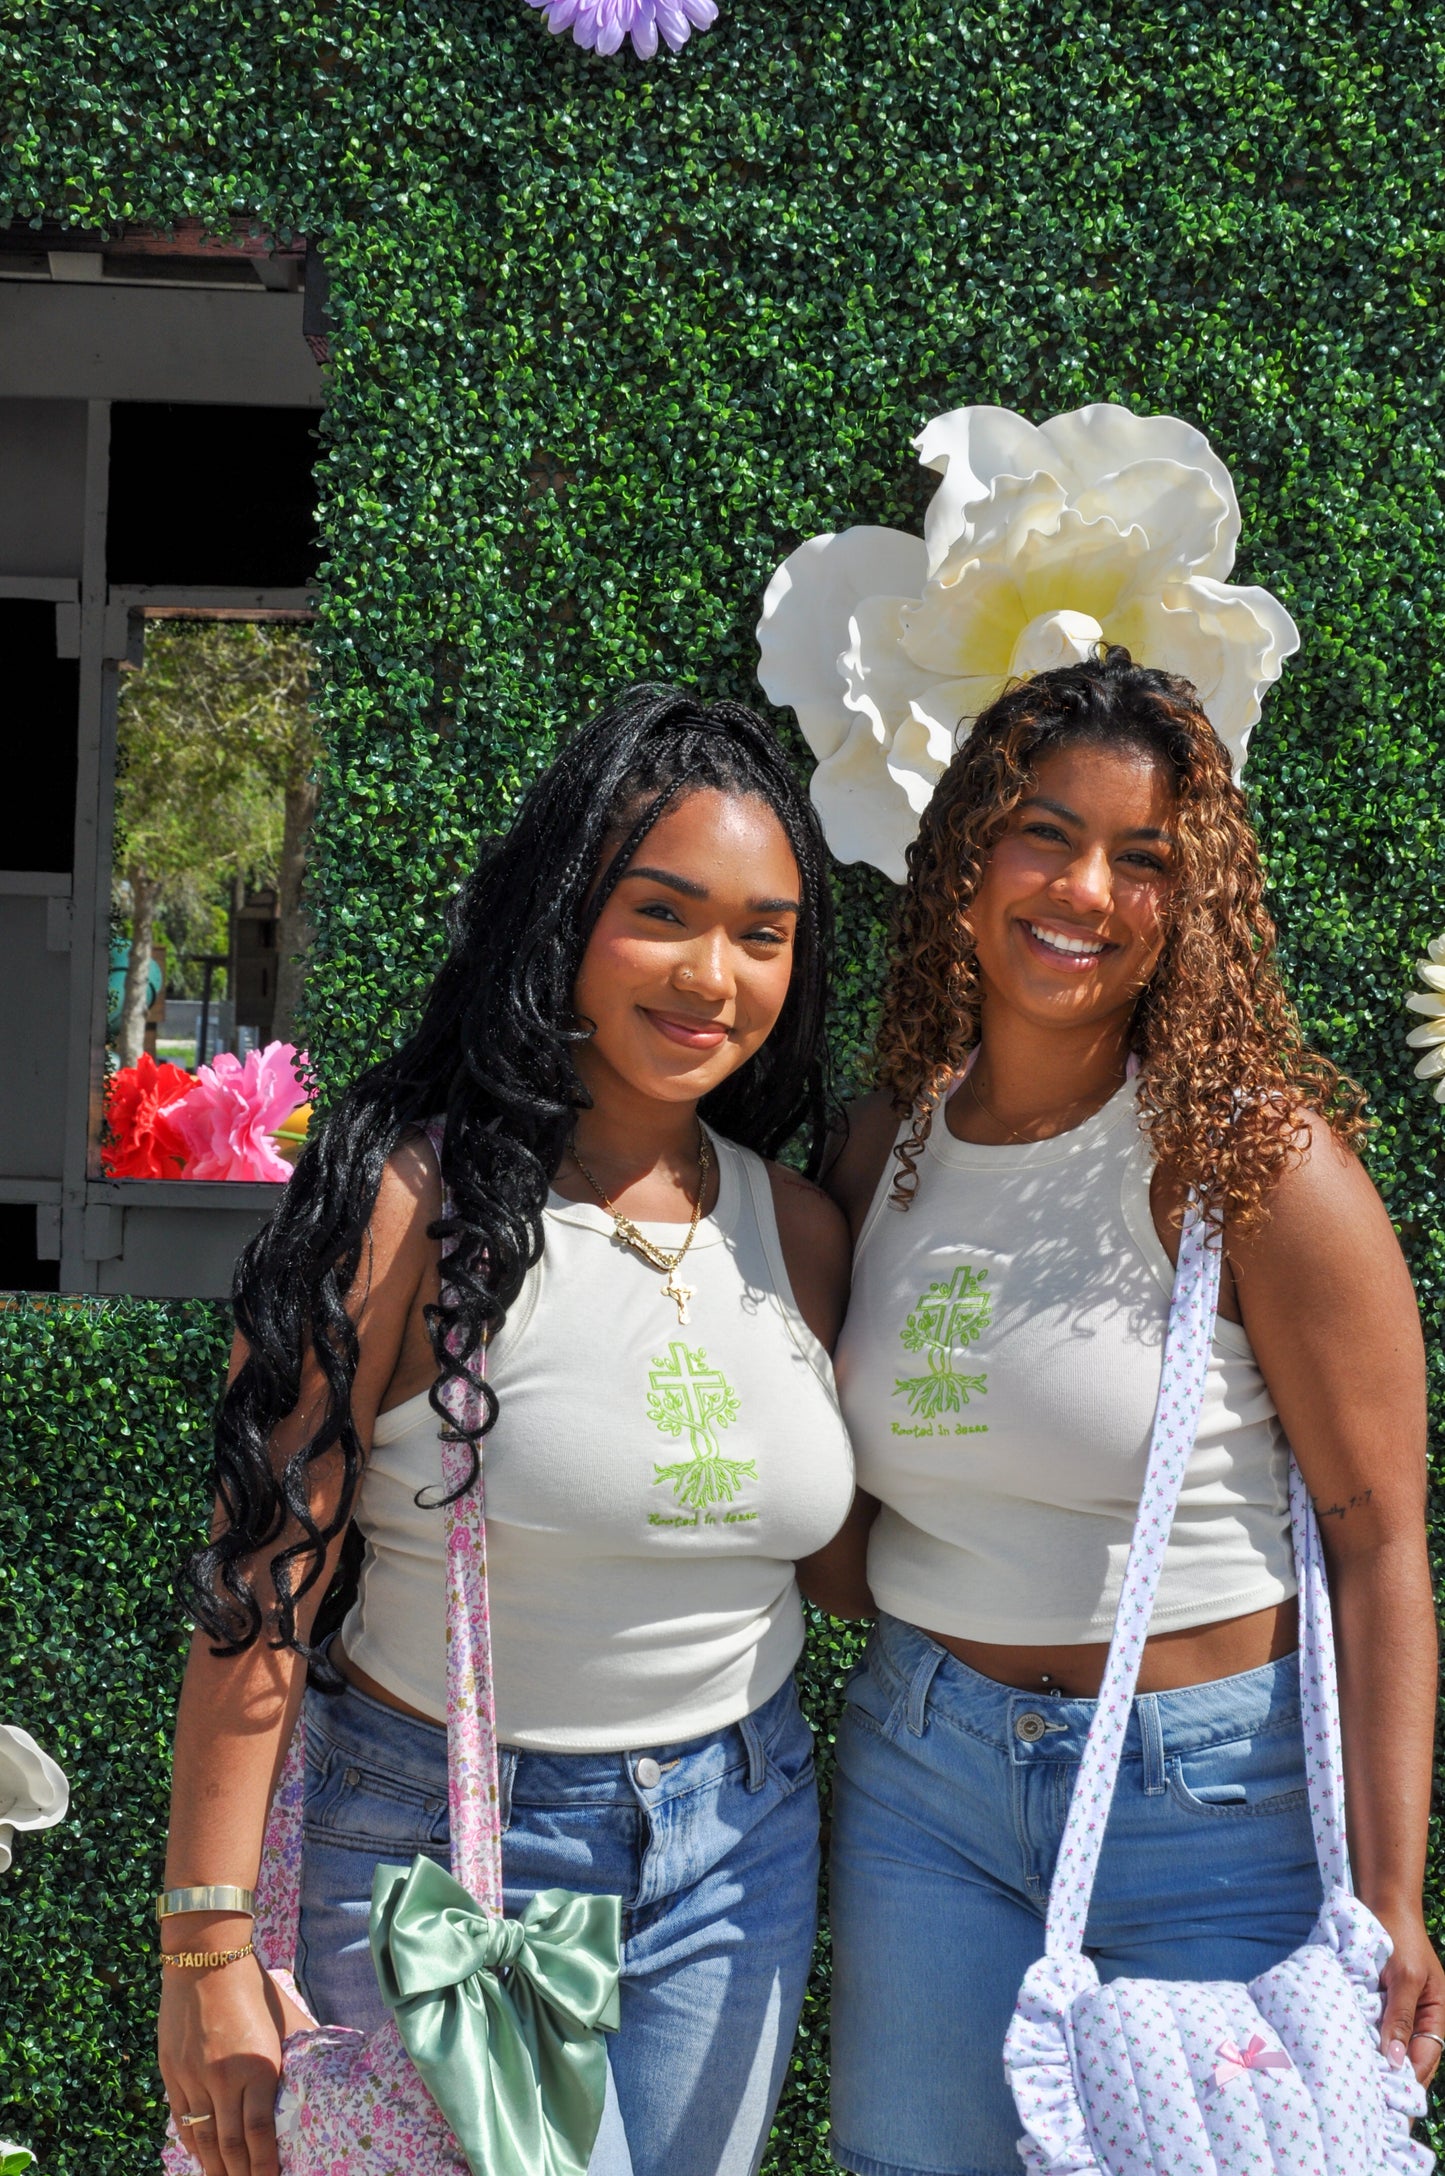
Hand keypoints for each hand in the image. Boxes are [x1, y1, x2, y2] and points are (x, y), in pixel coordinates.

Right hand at [159, 1951, 289, 2175]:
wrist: (205, 1958)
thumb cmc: (252, 1986)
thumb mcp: (283, 2018)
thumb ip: (298, 2050)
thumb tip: (322, 2073)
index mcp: (258, 2066)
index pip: (260, 2135)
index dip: (264, 2168)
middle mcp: (224, 2078)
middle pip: (230, 2146)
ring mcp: (193, 2078)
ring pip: (203, 2139)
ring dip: (214, 2168)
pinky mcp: (171, 2072)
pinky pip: (181, 2119)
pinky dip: (191, 2144)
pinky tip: (201, 2158)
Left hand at [1374, 1903, 1444, 2088]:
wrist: (1383, 1903)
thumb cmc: (1398, 1936)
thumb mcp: (1403, 1976)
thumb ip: (1399, 2016)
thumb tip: (1393, 2060)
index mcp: (1436, 2013)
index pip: (1425, 2058)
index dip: (1409, 2080)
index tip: (1390, 2104)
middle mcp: (1420, 2016)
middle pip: (1409, 2057)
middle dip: (1392, 2077)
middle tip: (1370, 2102)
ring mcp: (1400, 2010)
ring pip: (1390, 2045)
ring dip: (1376, 2060)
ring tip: (1359, 2086)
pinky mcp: (1381, 2001)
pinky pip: (1375, 2027)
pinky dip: (1365, 2039)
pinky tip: (1350, 2053)